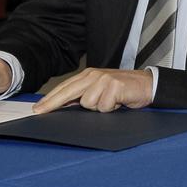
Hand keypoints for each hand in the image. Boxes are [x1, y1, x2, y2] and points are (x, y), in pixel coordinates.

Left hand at [33, 68, 153, 113]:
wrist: (148, 85)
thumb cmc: (123, 91)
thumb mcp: (101, 90)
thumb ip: (85, 95)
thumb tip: (64, 106)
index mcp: (89, 75)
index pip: (65, 88)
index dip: (50, 99)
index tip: (38, 109)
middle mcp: (94, 75)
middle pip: (67, 92)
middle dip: (52, 103)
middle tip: (39, 112)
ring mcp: (104, 80)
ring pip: (88, 103)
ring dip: (99, 107)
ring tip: (111, 103)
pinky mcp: (114, 87)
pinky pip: (103, 106)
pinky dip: (111, 108)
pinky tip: (118, 102)